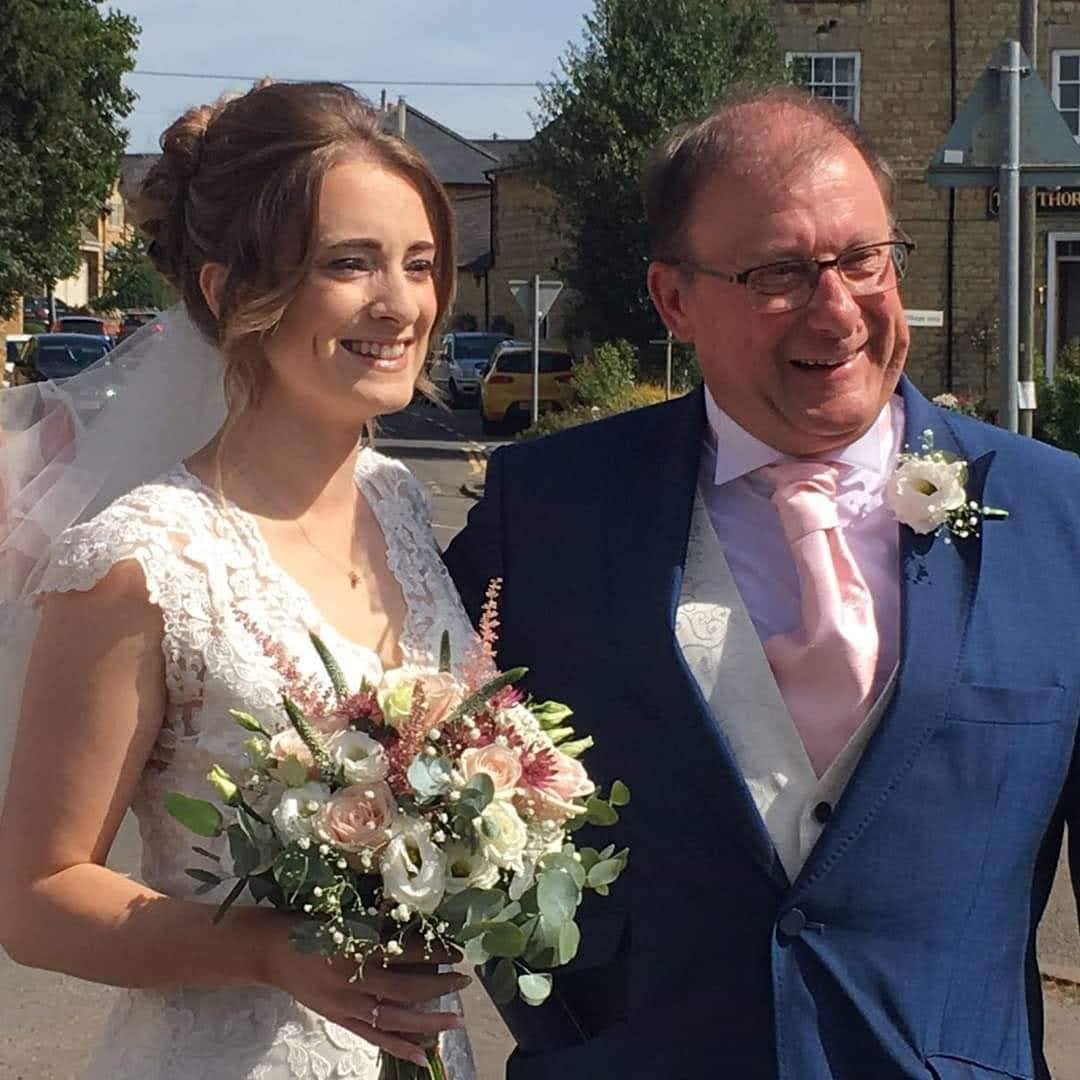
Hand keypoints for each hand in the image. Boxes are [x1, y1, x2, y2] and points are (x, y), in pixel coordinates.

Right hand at [259, 922, 470, 1067]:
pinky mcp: (338, 1019)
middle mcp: (352, 980)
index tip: (458, 951)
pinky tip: (422, 1056)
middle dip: (439, 987)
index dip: (435, 953)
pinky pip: (373, 1037)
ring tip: (456, 1021)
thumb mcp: (341, 913)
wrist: (268, 950)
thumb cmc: (306, 921)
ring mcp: (345, 1004)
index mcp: (354, 947)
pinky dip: (399, 1047)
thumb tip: (415, 918)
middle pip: (405, 989)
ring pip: (394, 1018)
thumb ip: (374, 920)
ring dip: (428, 1021)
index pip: (405, 953)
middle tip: (465, 982)